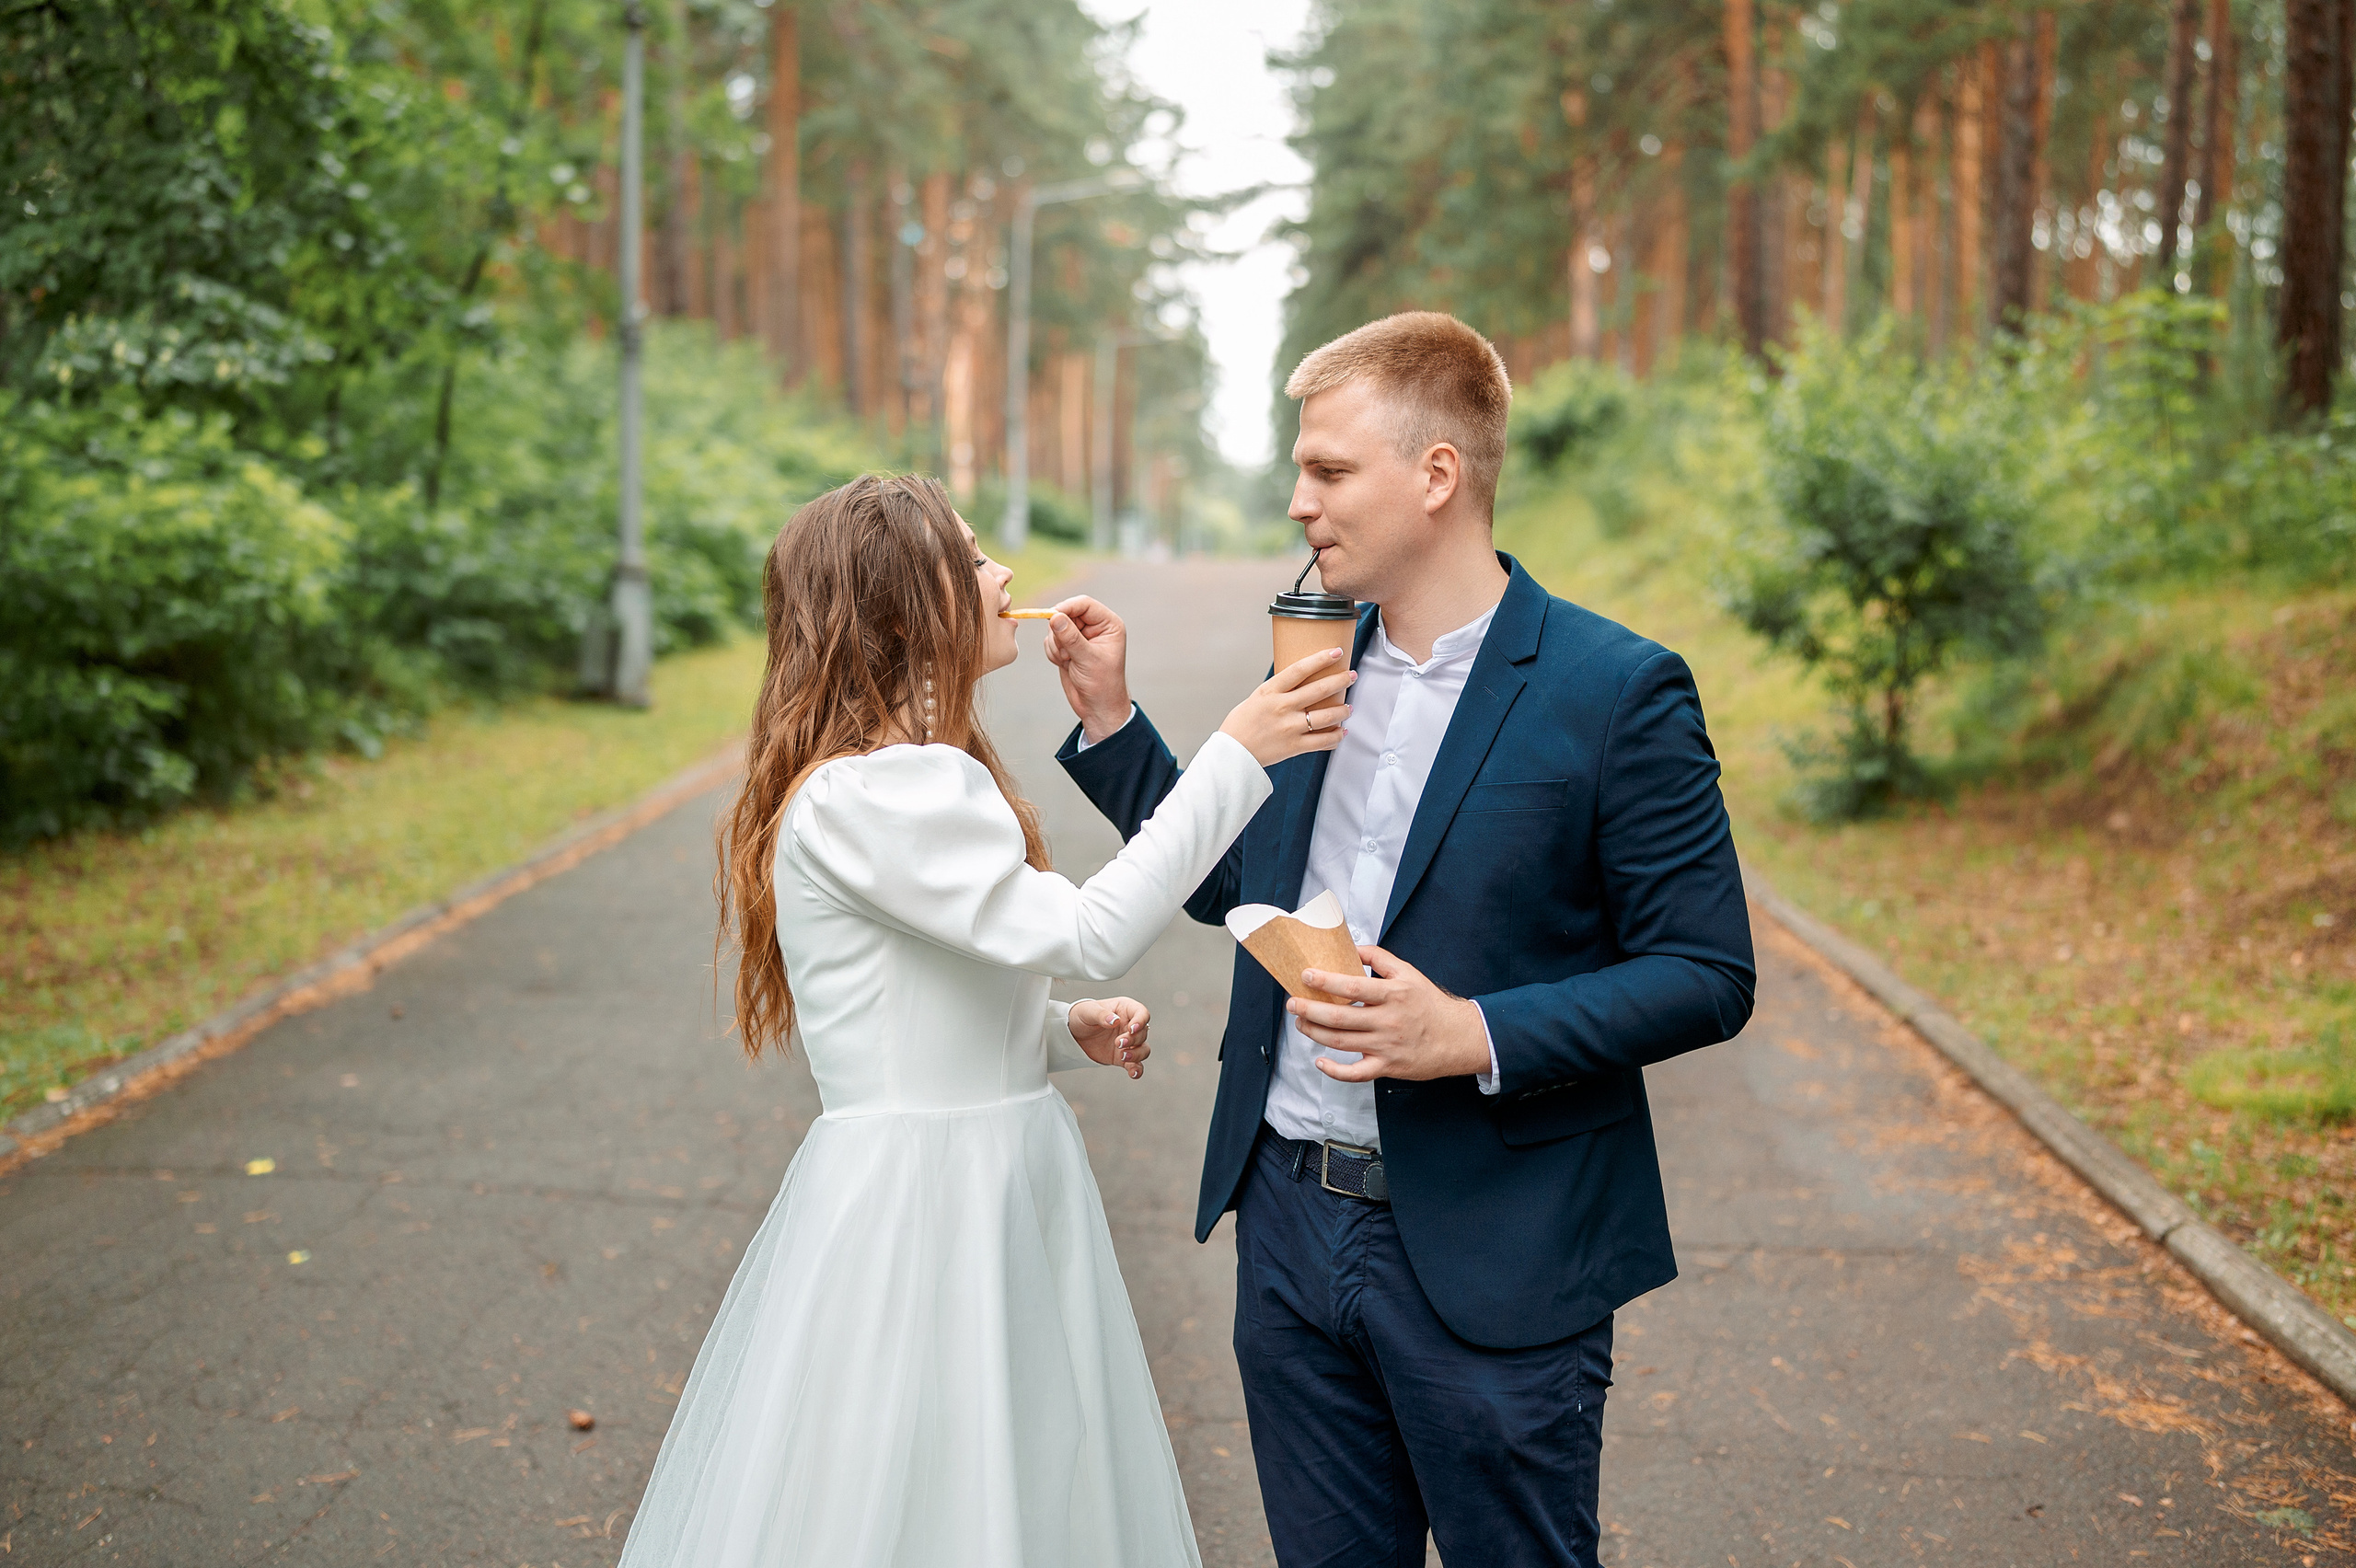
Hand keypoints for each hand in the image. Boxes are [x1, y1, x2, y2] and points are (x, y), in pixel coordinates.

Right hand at [1042, 596, 1131, 742]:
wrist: (1096, 706)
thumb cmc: (1102, 684)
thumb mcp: (1088, 659)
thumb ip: (1071, 637)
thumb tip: (1054, 616)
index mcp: (1108, 624)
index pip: (1084, 604)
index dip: (1067, 607)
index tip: (1052, 617)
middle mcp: (1094, 627)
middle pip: (1066, 613)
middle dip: (1060, 632)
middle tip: (1065, 652)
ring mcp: (1079, 636)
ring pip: (1055, 627)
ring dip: (1056, 644)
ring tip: (1068, 661)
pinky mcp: (1067, 646)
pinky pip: (1050, 640)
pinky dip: (1053, 652)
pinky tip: (1065, 664)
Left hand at [1068, 997, 1151, 1078]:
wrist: (1073, 1033)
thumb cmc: (1083, 1016)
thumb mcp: (1088, 1011)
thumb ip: (1101, 1014)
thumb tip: (1115, 1021)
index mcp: (1125, 1009)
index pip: (1142, 1013)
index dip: (1141, 1021)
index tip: (1132, 1029)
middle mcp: (1130, 1026)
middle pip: (1143, 1033)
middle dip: (1133, 1040)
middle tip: (1117, 1043)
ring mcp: (1128, 1043)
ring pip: (1143, 1049)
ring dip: (1137, 1054)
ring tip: (1122, 1056)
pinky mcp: (1122, 1057)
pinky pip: (1135, 1064)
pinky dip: (1136, 1070)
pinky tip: (1133, 1073)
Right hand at [1217, 648, 1355, 766]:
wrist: (1232, 752)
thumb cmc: (1242, 723)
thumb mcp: (1258, 697)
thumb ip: (1279, 689)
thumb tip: (1302, 678)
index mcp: (1270, 691)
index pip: (1300, 669)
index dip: (1321, 659)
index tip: (1336, 652)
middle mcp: (1282, 707)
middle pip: (1319, 689)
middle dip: (1341, 680)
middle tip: (1352, 675)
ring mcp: (1289, 727)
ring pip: (1327, 716)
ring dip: (1343, 710)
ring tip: (1349, 707)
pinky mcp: (1294, 746)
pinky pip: (1323, 741)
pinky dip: (1337, 736)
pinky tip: (1342, 731)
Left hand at [1288, 946, 1490, 1081]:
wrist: (1457, 1037)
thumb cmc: (1429, 1004)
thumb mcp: (1408, 973)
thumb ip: (1379, 958)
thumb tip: (1352, 948)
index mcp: (1393, 994)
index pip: (1352, 987)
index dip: (1325, 981)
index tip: (1306, 976)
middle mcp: (1388, 1021)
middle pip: (1339, 1017)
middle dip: (1309, 1010)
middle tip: (1293, 1003)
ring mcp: (1386, 1046)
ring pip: (1341, 1042)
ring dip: (1314, 1033)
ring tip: (1301, 1023)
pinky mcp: (1387, 1067)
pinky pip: (1356, 1074)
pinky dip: (1334, 1070)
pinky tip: (1320, 1061)